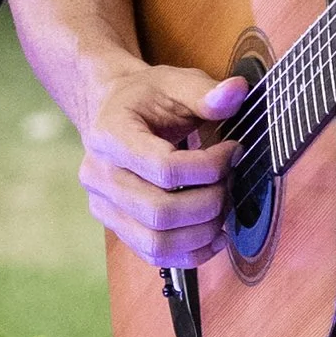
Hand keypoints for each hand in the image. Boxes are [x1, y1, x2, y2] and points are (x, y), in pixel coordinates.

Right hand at [76, 63, 248, 266]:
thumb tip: (236, 92)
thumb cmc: (145, 96)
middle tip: (231, 183)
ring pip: (156, 242)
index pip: (164, 168)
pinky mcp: (115, 226)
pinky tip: (213, 235)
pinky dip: (190, 252)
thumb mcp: (174, 81)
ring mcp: (103, 206)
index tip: (233, 152)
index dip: (209, 167)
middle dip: (209, 203)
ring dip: (202, 232)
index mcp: (110, 134)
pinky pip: (153, 255)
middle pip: (160, 212)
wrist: (112, 109)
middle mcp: (99, 175)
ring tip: (224, 208)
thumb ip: (205, 91)